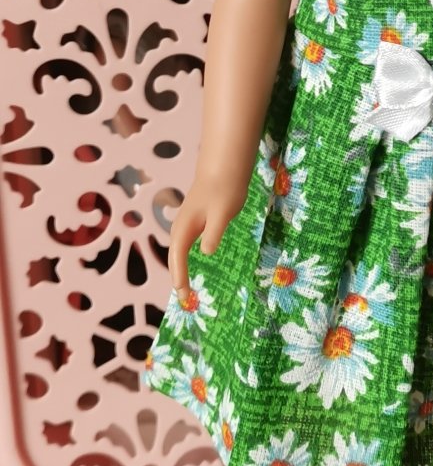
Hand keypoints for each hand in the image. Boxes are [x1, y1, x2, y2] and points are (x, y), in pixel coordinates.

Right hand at [167, 172, 248, 306]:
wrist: (224, 167)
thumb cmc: (225, 189)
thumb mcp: (223, 213)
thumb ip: (214, 232)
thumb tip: (206, 252)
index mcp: (186, 226)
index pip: (178, 256)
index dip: (179, 275)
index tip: (183, 293)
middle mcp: (181, 225)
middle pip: (174, 255)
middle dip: (177, 276)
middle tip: (184, 298)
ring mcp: (186, 222)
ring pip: (177, 250)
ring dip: (178, 268)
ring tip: (184, 287)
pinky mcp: (194, 219)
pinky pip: (184, 244)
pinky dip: (183, 257)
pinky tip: (189, 263)